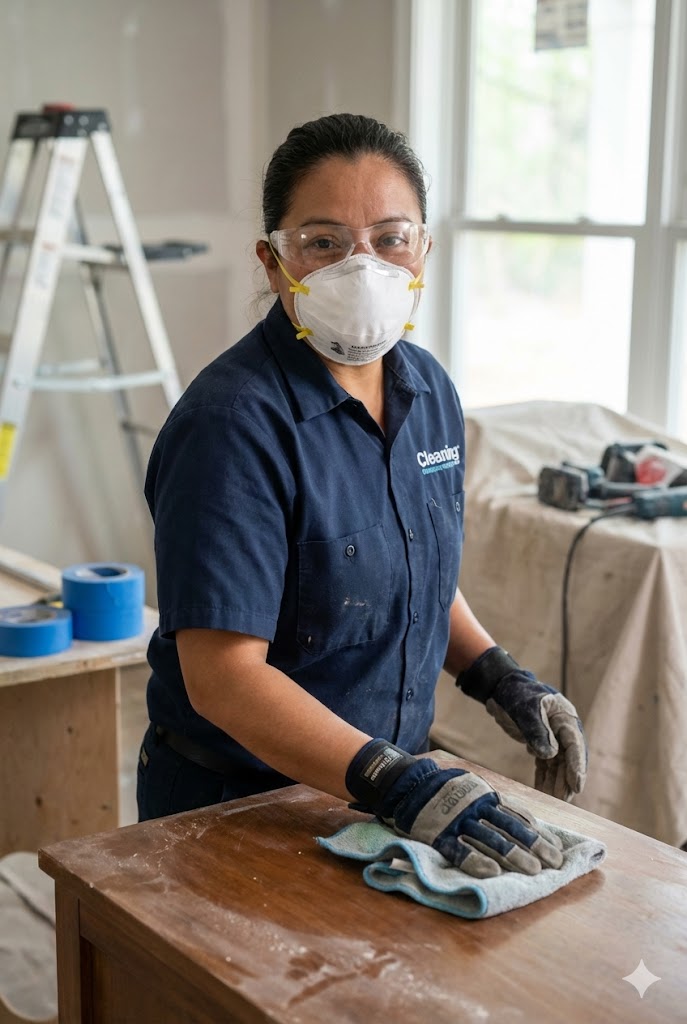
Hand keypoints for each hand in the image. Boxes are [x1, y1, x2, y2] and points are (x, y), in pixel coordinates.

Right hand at [346, 739, 563, 877]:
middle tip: (553, 865)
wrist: (405, 783)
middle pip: (510, 830)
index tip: (557, 850)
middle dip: (534, 848)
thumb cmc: (444, 790)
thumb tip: (527, 822)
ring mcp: (457, 821)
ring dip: (513, 856)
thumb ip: (496, 804)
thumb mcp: (473, 788)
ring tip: (532, 871)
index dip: (539, 835)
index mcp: (485, 796)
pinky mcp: (438, 834)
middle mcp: (475, 808)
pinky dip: (476, 862)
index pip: (518, 818)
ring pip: (490, 840)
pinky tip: (492, 873)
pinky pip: (459, 850)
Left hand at [457, 646, 587, 800]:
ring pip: (557, 766)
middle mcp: (562, 731)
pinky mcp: (541, 746)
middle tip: (563, 802)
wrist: (502, 689)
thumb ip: (537, 730)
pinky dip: (544, 779)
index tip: (577, 785)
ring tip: (553, 803)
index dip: (576, 766)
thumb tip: (551, 755)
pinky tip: (542, 794)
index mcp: (565, 718)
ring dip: (555, 784)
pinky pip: (545, 766)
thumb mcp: (526, 708)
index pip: (574, 745)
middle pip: (568, 759)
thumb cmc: (517, 694)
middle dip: (566, 781)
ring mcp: (553, 739)